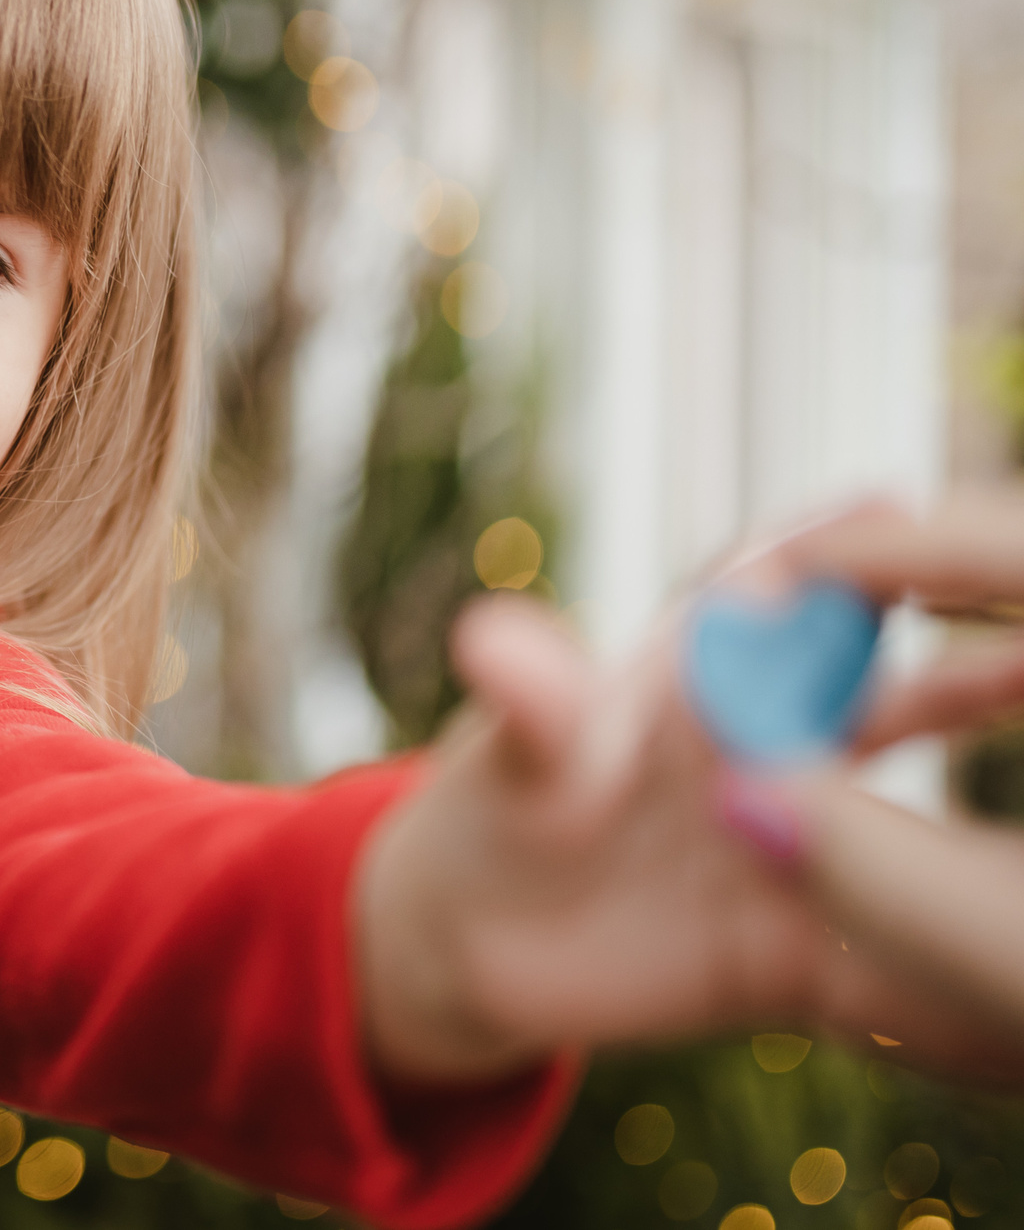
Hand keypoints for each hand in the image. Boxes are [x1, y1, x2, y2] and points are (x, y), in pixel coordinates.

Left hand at [354, 509, 1023, 1087]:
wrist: (476, 946)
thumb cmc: (489, 816)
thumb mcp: (515, 762)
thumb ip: (533, 710)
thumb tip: (487, 642)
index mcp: (687, 680)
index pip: (769, 593)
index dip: (837, 548)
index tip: (899, 500)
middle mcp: (756, 750)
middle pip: (870, 689)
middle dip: (958, 663)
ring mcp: (787, 841)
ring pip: (900, 807)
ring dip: (963, 771)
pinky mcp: (798, 945)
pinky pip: (888, 943)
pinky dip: (941, 940)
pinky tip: (1006, 927)